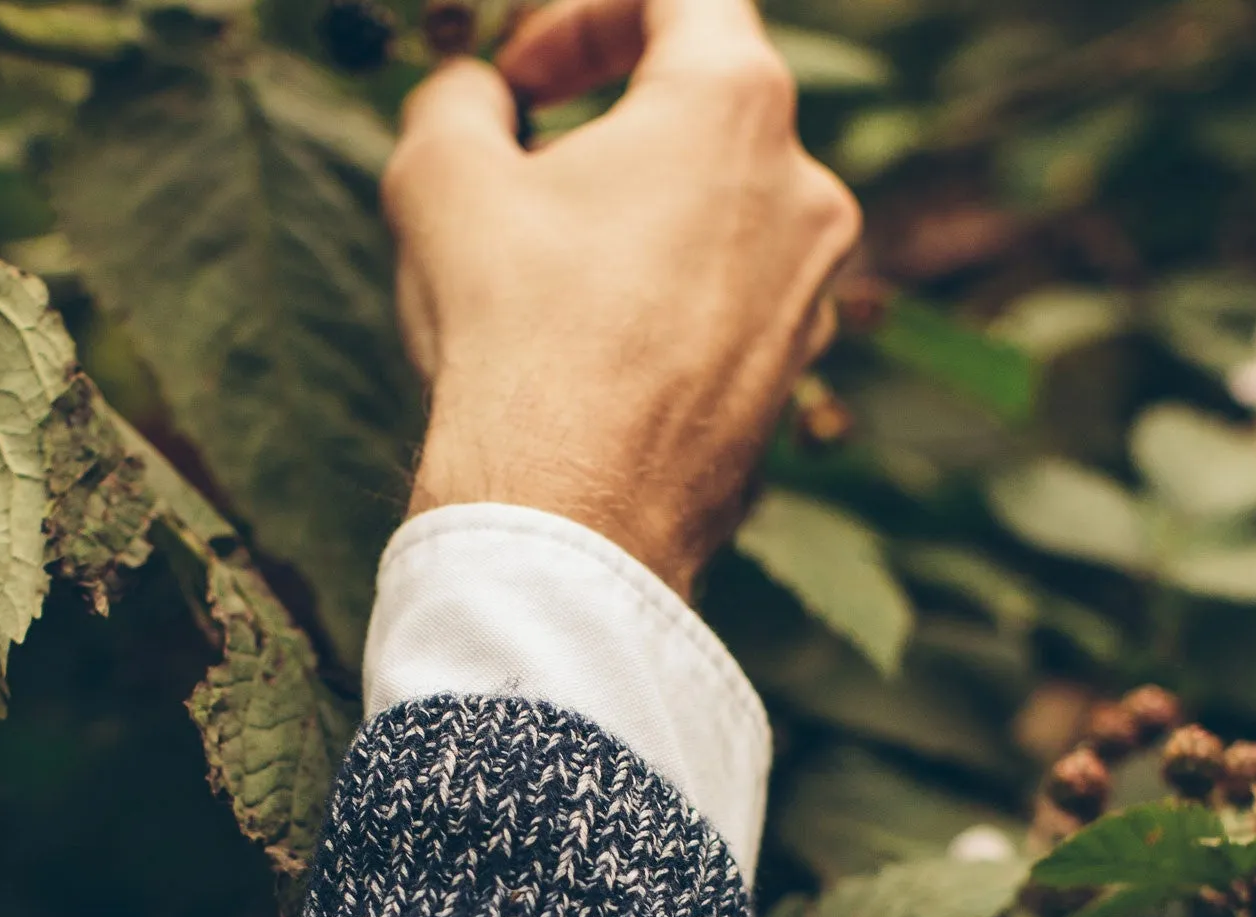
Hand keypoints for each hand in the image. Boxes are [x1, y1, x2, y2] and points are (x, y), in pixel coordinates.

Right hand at [382, 0, 861, 596]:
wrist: (572, 527)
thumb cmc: (513, 341)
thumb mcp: (441, 179)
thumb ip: (459, 97)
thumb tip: (475, 96)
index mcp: (736, 103)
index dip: (581, 14)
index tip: (521, 78)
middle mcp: (805, 190)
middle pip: (703, 110)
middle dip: (604, 125)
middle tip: (520, 180)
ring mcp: (814, 296)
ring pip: (718, 216)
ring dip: (636, 222)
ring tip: (548, 286)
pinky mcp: (796, 381)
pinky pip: (728, 307)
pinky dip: (666, 304)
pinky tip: (592, 360)